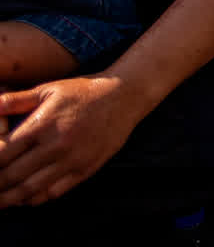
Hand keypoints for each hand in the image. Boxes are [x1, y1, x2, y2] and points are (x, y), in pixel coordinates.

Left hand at [0, 77, 144, 206]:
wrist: (125, 96)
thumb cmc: (85, 91)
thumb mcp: (50, 88)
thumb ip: (17, 99)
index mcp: (42, 125)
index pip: (3, 154)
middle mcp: (55, 145)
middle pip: (12, 176)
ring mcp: (71, 160)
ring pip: (31, 189)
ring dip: (10, 199)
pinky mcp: (86, 169)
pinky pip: (55, 192)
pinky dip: (36, 199)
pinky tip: (25, 199)